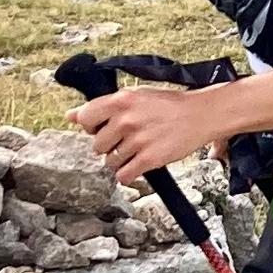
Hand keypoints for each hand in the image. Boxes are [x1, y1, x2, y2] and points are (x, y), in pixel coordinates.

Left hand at [71, 75, 240, 185]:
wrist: (201, 114)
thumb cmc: (169, 105)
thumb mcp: (135, 97)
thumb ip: (103, 106)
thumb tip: (71, 115)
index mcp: (122, 100)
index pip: (85, 118)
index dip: (92, 126)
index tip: (103, 127)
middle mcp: (127, 119)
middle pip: (97, 145)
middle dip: (110, 145)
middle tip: (128, 138)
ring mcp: (138, 140)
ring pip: (110, 162)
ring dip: (121, 160)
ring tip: (138, 149)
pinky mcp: (149, 158)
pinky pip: (124, 176)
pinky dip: (128, 174)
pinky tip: (139, 163)